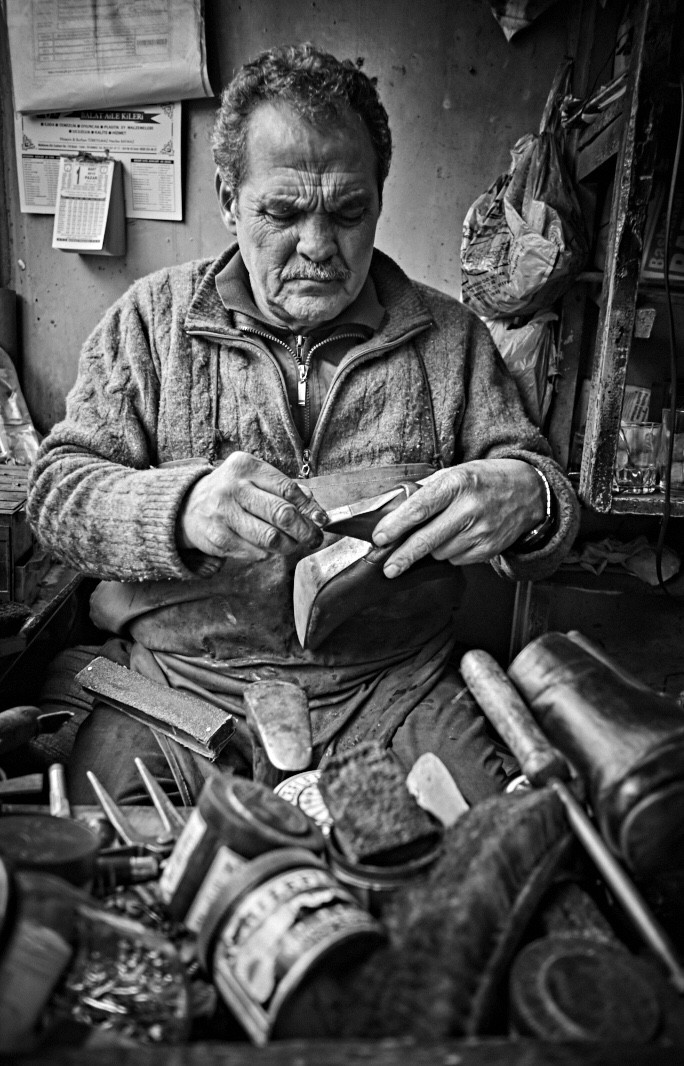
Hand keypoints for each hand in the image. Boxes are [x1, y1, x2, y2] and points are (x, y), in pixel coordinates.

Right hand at [177, 451, 326, 558]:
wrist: (188, 506)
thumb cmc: (230, 492)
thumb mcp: (253, 478)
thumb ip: (284, 489)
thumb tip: (314, 508)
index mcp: (246, 467)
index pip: (287, 489)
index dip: (309, 507)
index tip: (321, 519)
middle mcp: (234, 488)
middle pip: (282, 514)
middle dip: (305, 530)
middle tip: (313, 538)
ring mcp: (224, 514)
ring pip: (271, 538)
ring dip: (289, 545)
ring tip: (293, 544)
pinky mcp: (218, 538)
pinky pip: (256, 552)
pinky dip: (268, 553)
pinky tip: (267, 547)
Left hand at [372, 459, 545, 576]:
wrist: (530, 492)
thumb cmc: (486, 479)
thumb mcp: (456, 472)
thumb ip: (426, 489)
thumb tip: (393, 508)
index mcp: (457, 483)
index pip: (419, 508)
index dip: (396, 526)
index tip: (379, 538)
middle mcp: (469, 508)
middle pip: (427, 540)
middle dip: (403, 556)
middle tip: (388, 567)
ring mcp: (481, 532)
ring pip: (440, 553)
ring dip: (430, 549)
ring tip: (441, 532)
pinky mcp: (489, 549)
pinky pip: (456, 559)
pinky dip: (450, 552)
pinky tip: (458, 537)